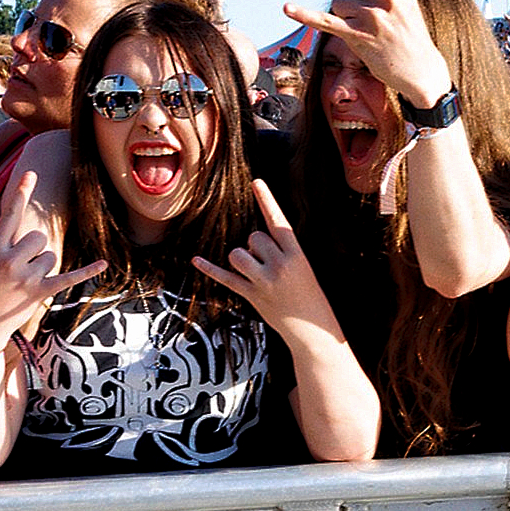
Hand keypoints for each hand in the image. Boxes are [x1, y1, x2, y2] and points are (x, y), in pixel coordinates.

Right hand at [0, 171, 106, 355]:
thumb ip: (6, 248)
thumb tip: (35, 237)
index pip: (10, 216)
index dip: (20, 193)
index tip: (30, 174)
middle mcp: (10, 261)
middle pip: (38, 236)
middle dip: (34, 249)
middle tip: (18, 269)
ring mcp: (26, 278)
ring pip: (51, 256)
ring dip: (42, 267)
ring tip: (23, 284)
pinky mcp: (41, 293)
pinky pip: (69, 277)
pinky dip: (87, 271)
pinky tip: (103, 264)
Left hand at [193, 180, 333, 337]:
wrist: (313, 329)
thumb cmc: (309, 295)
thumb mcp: (303, 267)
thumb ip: (281, 251)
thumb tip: (252, 240)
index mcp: (297, 254)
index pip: (278, 221)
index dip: (267, 200)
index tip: (256, 181)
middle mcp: (280, 265)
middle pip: (253, 237)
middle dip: (255, 246)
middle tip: (269, 264)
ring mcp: (265, 281)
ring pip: (237, 254)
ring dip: (242, 259)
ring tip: (257, 274)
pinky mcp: (252, 296)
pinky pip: (225, 277)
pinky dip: (210, 269)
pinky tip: (196, 260)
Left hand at [284, 0, 451, 107]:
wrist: (422, 69)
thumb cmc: (410, 37)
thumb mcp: (405, 5)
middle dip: (351, 1)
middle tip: (371, 22)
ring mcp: (374, 15)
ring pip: (339, 4)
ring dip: (345, 18)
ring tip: (368, 33)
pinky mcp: (360, 35)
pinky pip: (326, 21)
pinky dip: (305, 15)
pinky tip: (287, 8)